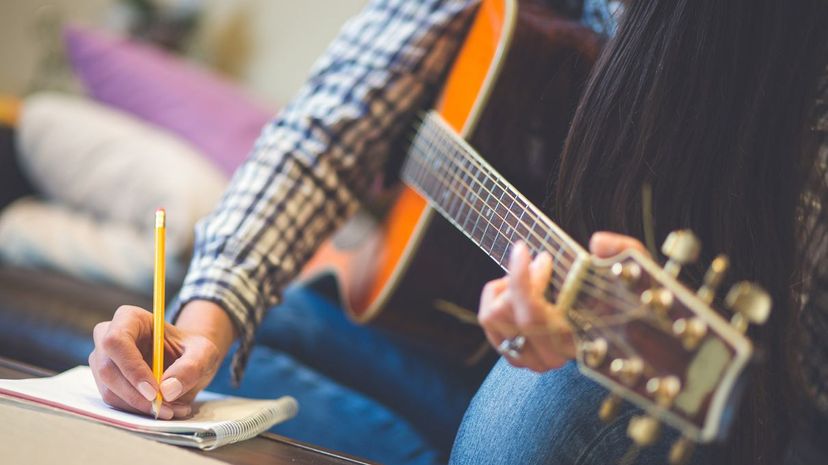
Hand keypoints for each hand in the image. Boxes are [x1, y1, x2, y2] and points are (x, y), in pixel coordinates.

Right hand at [88, 300, 233, 418]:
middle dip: (136, 395)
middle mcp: (108, 337)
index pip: (116, 341)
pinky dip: (138, 411)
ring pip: (110, 391)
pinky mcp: (106, 382)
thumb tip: (168, 390)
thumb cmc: (192, 349)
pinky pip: (115, 402)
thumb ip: (191, 367)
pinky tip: (164, 409)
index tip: (155, 392)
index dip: (132, 368)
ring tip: (173, 409)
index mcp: (129, 318)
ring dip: (140, 407)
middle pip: (108, 370)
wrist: (186, 360)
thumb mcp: (204, 353)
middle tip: (166, 409)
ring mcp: (102, 361)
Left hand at [478, 232, 645, 371]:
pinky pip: (487, 321)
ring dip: (505, 288)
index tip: (525, 249)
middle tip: (540, 260)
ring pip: (491, 317)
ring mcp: (529, 359)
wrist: (624, 327)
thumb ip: (625, 250)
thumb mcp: (636, 268)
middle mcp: (549, 356)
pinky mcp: (514, 354)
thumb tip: (598, 243)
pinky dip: (496, 297)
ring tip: (530, 276)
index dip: (521, 279)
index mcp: (575, 340)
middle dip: (517, 277)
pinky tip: (518, 290)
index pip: (532, 314)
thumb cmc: (625, 294)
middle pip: (505, 313)